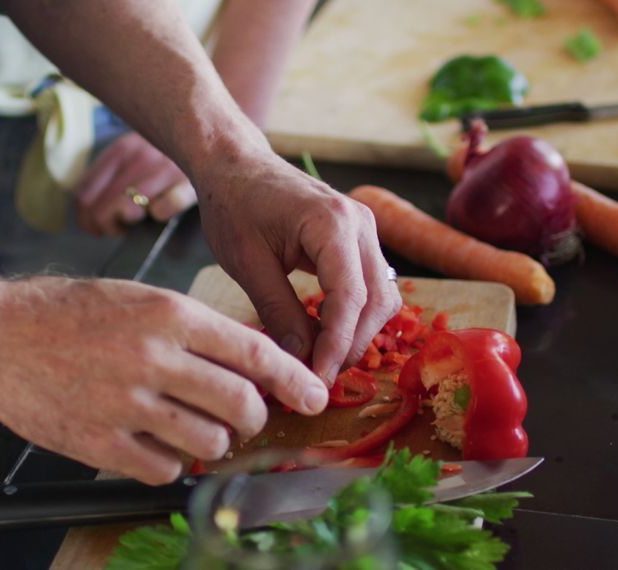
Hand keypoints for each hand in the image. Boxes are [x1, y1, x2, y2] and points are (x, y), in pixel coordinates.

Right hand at [0, 277, 328, 483]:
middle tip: (250, 417)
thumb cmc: (64, 312)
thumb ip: (191, 331)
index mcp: (167, 314)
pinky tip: (154, 442)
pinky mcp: (100, 443)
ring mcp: (126, 403)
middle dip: (257, 417)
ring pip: (211, 442)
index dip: (292, 378)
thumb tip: (246, 366)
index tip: (313, 395)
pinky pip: (166, 468)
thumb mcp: (136, 298)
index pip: (254, 351)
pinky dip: (171, 461)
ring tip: (195, 427)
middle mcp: (153, 357)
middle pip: (242, 404)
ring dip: (215, 441)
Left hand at [73, 132, 196, 235]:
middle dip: (105, 227)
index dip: (85, 220)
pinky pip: (165, 207)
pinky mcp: (190, 182)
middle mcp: (139, 157)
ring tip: (135, 223)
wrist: (213, 134)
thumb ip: (110, 178)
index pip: (83, 196)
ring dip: (125, 225)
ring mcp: (165, 169)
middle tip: (118, 229)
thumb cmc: (167, 155)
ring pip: (126, 209)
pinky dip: (159, 214)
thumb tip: (87, 215)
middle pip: (100, 210)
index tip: (96, 228)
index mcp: (121, 150)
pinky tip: (160, 213)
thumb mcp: (135, 154)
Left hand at [193, 152, 401, 385]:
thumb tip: (301, 361)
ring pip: (383, 296)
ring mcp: (365, 229)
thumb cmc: (234, 206)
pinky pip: (373, 285)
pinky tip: (327, 335)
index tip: (318, 378)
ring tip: (322, 360)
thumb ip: (278, 312)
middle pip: (377, 301)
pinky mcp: (360, 239)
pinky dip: (357, 315)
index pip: (350, 297)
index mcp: (332, 223)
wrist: (236, 166)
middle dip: (352, 345)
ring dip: (359, 334)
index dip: (337, 345)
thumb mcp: (247, 264)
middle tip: (319, 377)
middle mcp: (360, 223)